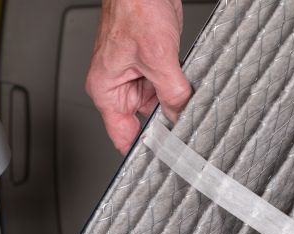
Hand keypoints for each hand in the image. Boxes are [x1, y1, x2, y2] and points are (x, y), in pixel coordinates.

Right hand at [86, 0, 192, 154]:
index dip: (142, 148)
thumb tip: (181, 115)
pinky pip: (165, 87)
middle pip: (143, 121)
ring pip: (158, 104)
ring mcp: (135, 75)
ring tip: (186, 102)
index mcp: (106, 89)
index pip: (121, 135)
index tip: (162, 158)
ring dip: (173, 104)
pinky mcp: (151, 65)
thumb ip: (172, 92)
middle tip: (184, 130)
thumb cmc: (134, 7)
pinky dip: (177, 89)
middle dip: (164, 123)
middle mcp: (118, 85)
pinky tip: (187, 88)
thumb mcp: (158, 56)